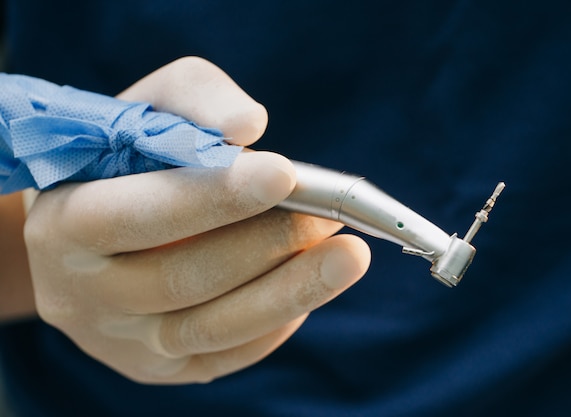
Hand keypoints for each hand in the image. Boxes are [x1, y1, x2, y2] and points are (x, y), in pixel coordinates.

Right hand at [24, 57, 370, 383]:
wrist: (95, 227)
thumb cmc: (129, 160)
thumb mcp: (148, 108)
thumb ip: (194, 99)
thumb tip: (248, 126)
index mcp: (65, 222)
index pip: (137, 213)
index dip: (213, 197)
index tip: (285, 174)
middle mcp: (83, 294)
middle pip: (183, 279)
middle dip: (266, 245)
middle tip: (330, 215)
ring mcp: (122, 341)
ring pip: (213, 328)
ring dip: (289, 290)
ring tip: (348, 255)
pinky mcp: (160, 367)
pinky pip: (228, 354)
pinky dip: (276, 320)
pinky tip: (310, 286)